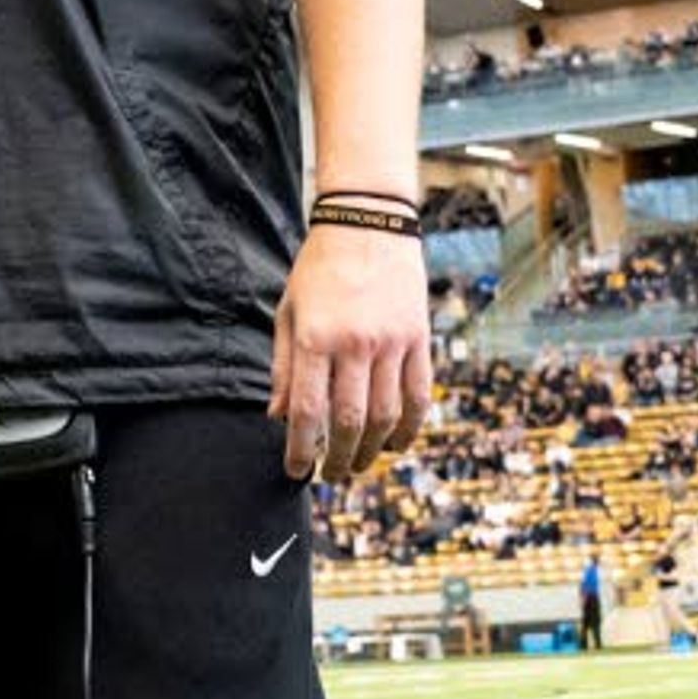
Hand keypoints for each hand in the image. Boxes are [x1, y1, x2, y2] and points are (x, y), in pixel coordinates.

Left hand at [271, 225, 432, 481]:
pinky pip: (418, 395)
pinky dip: (409, 426)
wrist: (368, 223)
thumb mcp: (289, 312)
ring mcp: (391, 343)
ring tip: (360, 464)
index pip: (309, 411)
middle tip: (331, 475)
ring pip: (387, 415)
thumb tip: (279, 417)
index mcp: (316, 338)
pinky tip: (397, 443)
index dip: (302, 449)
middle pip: (350, 421)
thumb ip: (284, 367)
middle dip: (339, 458)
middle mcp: (355, 344)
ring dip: (373, 450)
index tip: (297, 471)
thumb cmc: (319, 269)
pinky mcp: (418, 339)